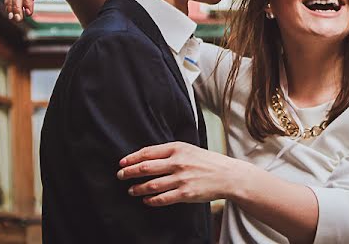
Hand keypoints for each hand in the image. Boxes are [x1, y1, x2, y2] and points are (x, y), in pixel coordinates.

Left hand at [118, 142, 238, 205]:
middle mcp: (178, 162)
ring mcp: (181, 178)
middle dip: (128, 173)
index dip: (132, 158)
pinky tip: (146, 200)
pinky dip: (151, 200)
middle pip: (145, 168)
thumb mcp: (190, 150)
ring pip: (150, 185)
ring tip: (132, 190)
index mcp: (178, 148)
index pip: (148, 152)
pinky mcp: (185, 193)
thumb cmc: (208, 161)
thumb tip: (148, 157)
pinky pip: (162, 198)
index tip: (122, 163)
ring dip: (137, 188)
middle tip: (120, 176)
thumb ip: (171, 152)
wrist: (228, 175)